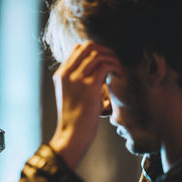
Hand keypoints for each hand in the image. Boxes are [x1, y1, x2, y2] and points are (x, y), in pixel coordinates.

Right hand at [49, 41, 122, 169]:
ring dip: (113, 59)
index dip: (95, 50)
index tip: (106, 60)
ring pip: (98, 54)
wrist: (72, 134)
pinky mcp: (88, 86)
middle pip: (88, 47)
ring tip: (119, 69)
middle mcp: (67, 73)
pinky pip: (105, 66)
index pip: (78, 49)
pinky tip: (120, 75)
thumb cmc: (75, 119)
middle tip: (115, 61)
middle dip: (105, 50)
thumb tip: (99, 71)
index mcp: (61, 75)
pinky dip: (115, 67)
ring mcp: (76, 79)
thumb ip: (78, 82)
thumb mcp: (71, 96)